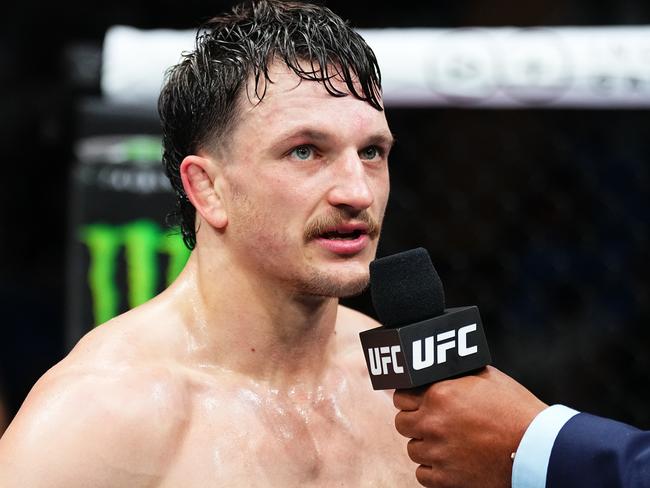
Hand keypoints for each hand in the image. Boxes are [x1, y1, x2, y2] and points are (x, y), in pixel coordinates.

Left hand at [393, 366, 546, 487]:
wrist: (537, 448)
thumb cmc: (516, 409)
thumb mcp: (484, 377)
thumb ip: (454, 376)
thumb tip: (437, 372)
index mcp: (439, 394)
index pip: (401, 396)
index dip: (409, 399)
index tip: (416, 403)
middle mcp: (433, 423)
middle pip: (402, 423)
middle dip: (415, 422)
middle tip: (432, 422)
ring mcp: (438, 452)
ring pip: (413, 449)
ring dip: (425, 445)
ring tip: (446, 442)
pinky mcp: (447, 478)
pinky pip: (422, 474)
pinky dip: (433, 469)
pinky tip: (448, 461)